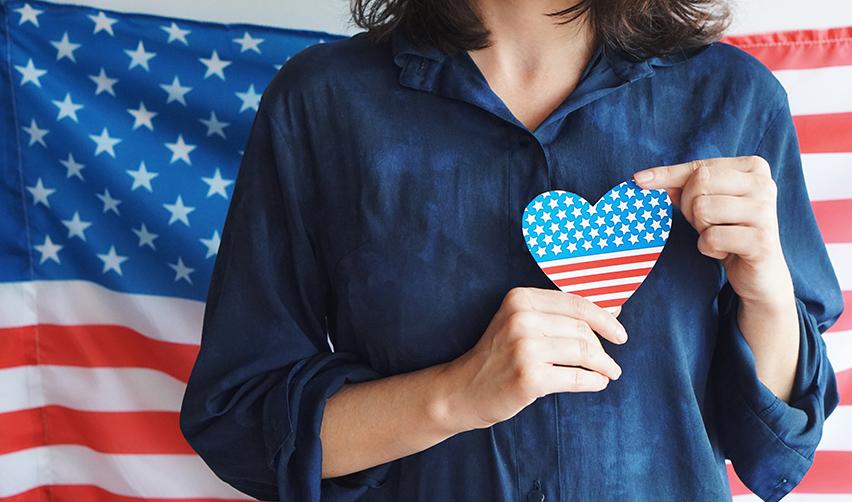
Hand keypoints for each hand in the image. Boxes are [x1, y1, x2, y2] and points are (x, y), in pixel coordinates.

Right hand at [440, 287, 626, 431]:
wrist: (462, 390)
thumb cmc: (497, 357)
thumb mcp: (519, 324)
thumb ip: (559, 315)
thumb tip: (613, 311)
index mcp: (520, 299)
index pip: (576, 303)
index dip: (605, 318)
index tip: (620, 333)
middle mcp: (521, 319)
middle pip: (582, 329)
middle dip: (602, 348)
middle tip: (610, 362)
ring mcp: (524, 349)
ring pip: (583, 352)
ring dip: (603, 365)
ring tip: (609, 373)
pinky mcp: (529, 377)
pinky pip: (576, 377)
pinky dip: (593, 382)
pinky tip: (597, 383)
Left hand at [632, 156, 794, 306]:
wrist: (759, 271)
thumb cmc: (728, 229)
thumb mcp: (705, 202)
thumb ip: (679, 186)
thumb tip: (642, 179)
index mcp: (754, 167)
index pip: (699, 167)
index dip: (667, 176)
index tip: (639, 180)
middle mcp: (764, 184)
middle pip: (700, 183)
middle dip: (690, 208)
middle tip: (707, 223)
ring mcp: (765, 212)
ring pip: (703, 209)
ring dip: (702, 229)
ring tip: (720, 235)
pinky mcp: (761, 240)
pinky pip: (710, 237)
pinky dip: (708, 248)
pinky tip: (726, 250)